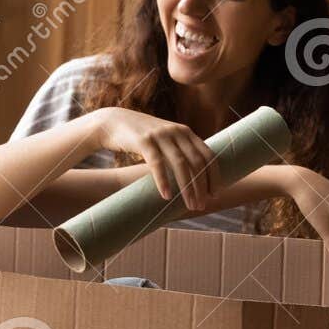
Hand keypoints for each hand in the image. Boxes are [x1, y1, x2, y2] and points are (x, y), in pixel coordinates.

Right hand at [88, 108, 218, 210]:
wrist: (113, 122)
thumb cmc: (141, 137)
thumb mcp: (165, 140)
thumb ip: (179, 151)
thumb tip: (195, 176)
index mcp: (185, 132)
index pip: (208, 155)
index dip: (214, 175)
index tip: (215, 194)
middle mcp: (176, 131)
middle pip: (197, 162)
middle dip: (202, 186)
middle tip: (201, 206)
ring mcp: (160, 135)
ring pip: (181, 164)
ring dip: (187, 188)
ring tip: (189, 205)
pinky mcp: (144, 141)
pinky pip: (157, 164)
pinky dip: (163, 181)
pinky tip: (166, 196)